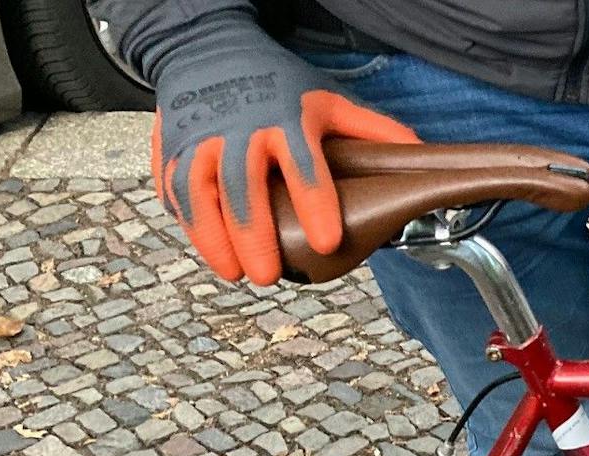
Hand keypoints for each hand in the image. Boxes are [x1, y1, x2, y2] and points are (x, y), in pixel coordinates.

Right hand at [150, 17, 415, 284]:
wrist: (208, 45)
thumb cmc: (278, 84)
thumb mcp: (327, 99)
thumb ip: (370, 129)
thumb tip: (419, 152)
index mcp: (285, 118)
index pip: (304, 165)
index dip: (316, 204)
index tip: (328, 242)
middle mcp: (239, 127)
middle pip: (243, 186)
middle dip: (255, 234)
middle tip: (269, 276)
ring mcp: (199, 135)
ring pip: (198, 190)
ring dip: (213, 237)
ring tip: (233, 274)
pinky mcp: (169, 143)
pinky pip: (174, 186)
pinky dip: (188, 221)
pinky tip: (209, 248)